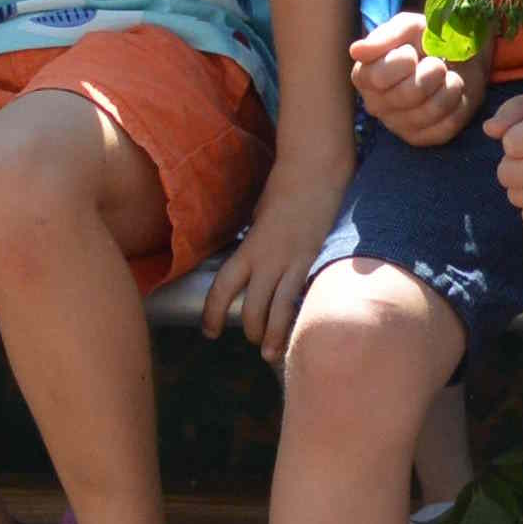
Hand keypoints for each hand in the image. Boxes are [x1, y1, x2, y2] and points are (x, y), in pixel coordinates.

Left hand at [200, 147, 349, 354]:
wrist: (313, 171)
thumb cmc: (285, 190)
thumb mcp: (260, 219)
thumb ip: (257, 244)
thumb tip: (256, 263)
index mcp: (248, 247)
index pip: (222, 287)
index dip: (212, 313)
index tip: (209, 331)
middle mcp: (266, 258)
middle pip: (250, 306)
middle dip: (248, 329)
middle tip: (249, 342)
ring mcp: (291, 260)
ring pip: (277, 309)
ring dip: (271, 335)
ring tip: (268, 352)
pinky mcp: (313, 260)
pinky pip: (300, 296)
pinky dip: (296, 317)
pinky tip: (297, 330)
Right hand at [349, 12, 482, 149]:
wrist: (458, 56)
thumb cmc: (426, 41)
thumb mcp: (408, 28)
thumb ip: (385, 37)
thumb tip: (356, 51)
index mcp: (365, 76)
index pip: (378, 77)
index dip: (403, 61)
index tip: (413, 51)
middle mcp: (376, 104)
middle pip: (408, 94)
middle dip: (432, 72)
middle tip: (438, 63)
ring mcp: (398, 125)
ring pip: (430, 111)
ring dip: (449, 87)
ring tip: (449, 76)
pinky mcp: (422, 138)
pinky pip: (446, 126)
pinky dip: (457, 104)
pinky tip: (452, 93)